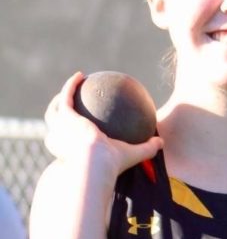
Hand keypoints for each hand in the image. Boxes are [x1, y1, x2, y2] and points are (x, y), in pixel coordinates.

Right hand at [44, 73, 161, 174]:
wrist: (95, 163)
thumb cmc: (112, 163)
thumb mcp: (132, 155)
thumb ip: (147, 148)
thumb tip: (162, 142)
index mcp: (75, 153)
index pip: (73, 144)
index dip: (74, 136)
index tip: (83, 126)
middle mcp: (62, 142)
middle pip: (57, 128)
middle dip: (60, 118)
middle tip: (74, 107)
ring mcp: (60, 128)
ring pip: (53, 112)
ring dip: (60, 98)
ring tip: (74, 86)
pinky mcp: (63, 117)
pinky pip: (66, 96)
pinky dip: (70, 85)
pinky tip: (81, 75)